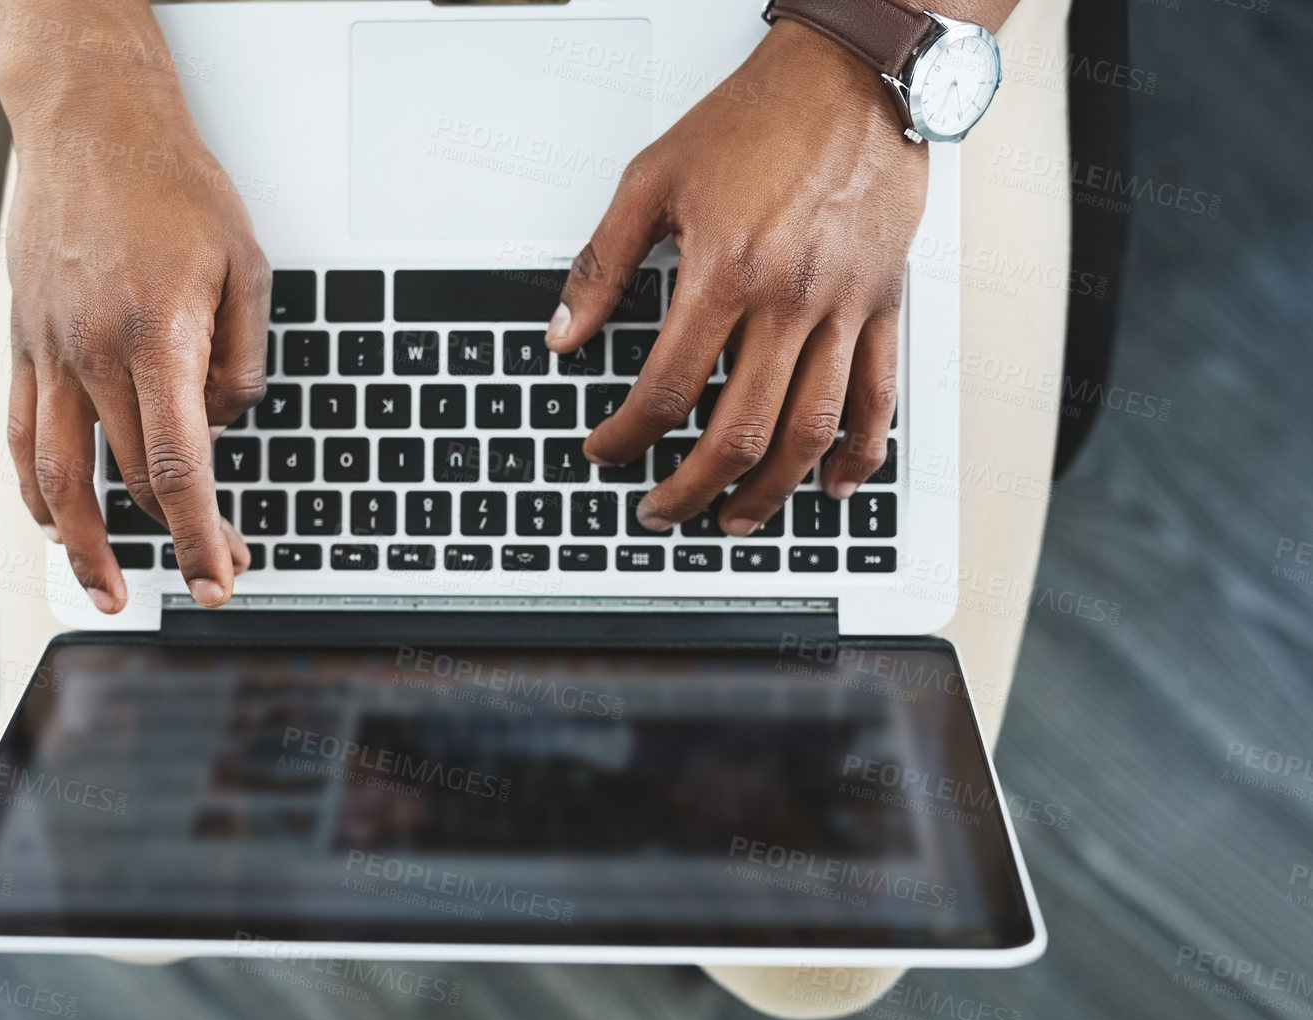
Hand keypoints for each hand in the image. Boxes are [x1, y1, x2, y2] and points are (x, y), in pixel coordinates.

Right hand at [0, 4, 266, 610]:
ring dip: (82, 546)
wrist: (89, 125)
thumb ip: (243, 362)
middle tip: (212, 572)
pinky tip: (55, 522)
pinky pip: (24, 435)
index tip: (218, 579)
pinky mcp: (25, 344)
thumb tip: (223, 430)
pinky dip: (36, 489)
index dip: (199, 535)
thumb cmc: (174, 189)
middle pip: (127, 481)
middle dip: (174, 540)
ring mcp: (50, 351)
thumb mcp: (248, 267)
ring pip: (58, 475)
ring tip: (107, 591)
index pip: (177, 466)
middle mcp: (94, 352)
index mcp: (158, 335)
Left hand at [546, 20, 926, 533]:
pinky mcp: (883, 304)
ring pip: (810, 430)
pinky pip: (878, 396)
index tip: (606, 452)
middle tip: (660, 510)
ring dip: (769, 491)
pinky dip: (858, 453)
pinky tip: (831, 484)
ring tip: (734, 518)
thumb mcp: (653, 178)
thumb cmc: (758, 118)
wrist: (851, 74)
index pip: (666, 389)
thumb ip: (602, 265)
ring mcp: (843, 308)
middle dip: (690, 487)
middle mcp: (789, 300)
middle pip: (738, 431)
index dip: (627, 437)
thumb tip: (563, 336)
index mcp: (725, 271)